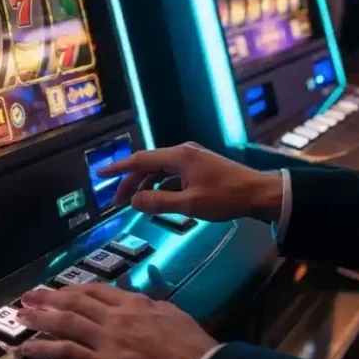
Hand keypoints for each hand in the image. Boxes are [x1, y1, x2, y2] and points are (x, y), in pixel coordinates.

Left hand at [16, 284, 216, 358]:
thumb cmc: (191, 345)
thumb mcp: (172, 314)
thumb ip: (150, 304)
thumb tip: (137, 298)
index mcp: (134, 302)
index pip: (96, 290)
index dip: (73, 289)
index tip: (58, 290)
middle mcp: (116, 316)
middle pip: (75, 302)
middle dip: (49, 298)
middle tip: (28, 297)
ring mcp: (108, 339)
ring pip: (66, 322)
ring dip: (40, 318)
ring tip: (21, 315)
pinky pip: (67, 352)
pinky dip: (44, 348)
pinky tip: (27, 347)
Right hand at [99, 142, 283, 222]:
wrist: (259, 193)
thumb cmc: (226, 198)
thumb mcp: (190, 204)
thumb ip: (159, 203)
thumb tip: (134, 202)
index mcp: (179, 156)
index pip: (140, 160)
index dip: (119, 168)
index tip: (100, 174)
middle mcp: (183, 152)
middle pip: (148, 165)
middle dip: (131, 182)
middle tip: (116, 202)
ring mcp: (193, 159)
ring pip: (160, 171)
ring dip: (146, 186)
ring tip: (135, 205)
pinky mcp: (200, 167)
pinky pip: (173, 175)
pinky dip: (162, 186)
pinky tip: (159, 201)